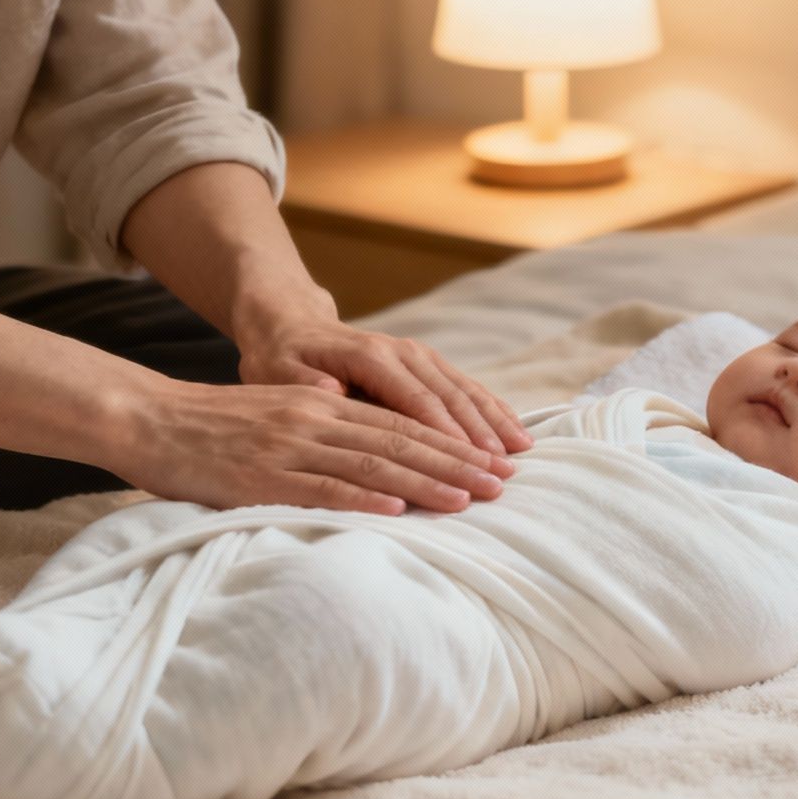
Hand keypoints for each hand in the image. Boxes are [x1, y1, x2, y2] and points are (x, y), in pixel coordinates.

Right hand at [109, 377, 514, 514]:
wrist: (144, 418)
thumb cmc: (210, 430)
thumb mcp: (277, 421)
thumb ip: (323, 439)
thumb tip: (376, 475)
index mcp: (321, 405)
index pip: (401, 425)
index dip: (451, 444)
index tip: (492, 463)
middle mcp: (313, 419)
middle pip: (399, 441)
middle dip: (456, 464)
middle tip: (501, 484)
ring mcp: (288, 447)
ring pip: (371, 465)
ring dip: (425, 483)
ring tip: (468, 500)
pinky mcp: (260, 476)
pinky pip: (320, 488)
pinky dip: (362, 500)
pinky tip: (397, 512)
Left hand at [237, 316, 532, 456]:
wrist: (291, 325)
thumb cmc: (281, 358)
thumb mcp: (277, 371)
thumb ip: (303, 384)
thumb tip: (331, 394)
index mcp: (368, 356)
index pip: (415, 400)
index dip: (444, 433)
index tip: (467, 463)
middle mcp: (400, 351)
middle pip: (449, 397)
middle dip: (480, 436)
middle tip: (503, 473)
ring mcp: (417, 355)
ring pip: (464, 390)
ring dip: (494, 422)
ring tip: (520, 454)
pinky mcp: (425, 363)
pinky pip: (465, 386)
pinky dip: (492, 409)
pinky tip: (514, 431)